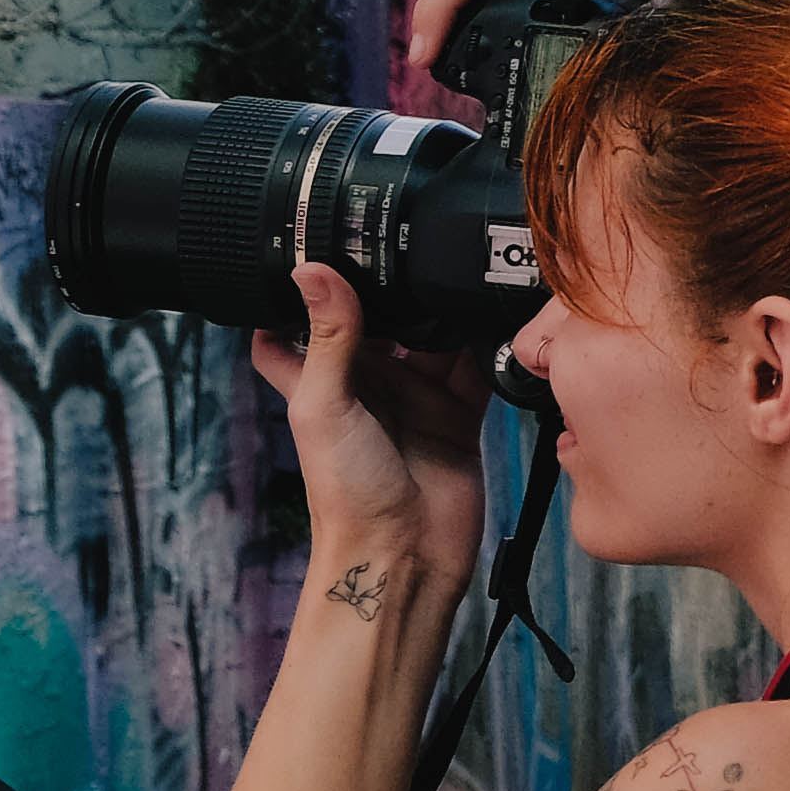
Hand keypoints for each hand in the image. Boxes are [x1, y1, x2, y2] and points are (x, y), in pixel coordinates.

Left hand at [253, 262, 496, 595]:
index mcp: (324, 377)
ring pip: (432, 338)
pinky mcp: (460, 414)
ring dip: (442, 312)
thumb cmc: (345, 491)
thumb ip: (329, 337)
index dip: (298, 293)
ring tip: (455, 271)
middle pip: (379, 320)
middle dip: (392, 287)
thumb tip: (312, 268)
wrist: (405, 551)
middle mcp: (370, 383)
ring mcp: (417, 397)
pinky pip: (477, 369)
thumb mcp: (327, 404)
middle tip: (408, 239)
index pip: (296, 326)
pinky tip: (494, 317)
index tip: (311, 250)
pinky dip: (487, 346)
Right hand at [405, 0, 789, 100]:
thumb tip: (606, 70)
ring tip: (448, 69)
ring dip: (465, 15)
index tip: (426, 56)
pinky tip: (478, 47)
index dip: (444, 5)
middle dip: (446, 17)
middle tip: (435, 76)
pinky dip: (487, 8)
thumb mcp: (690, 7)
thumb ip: (646, 32)